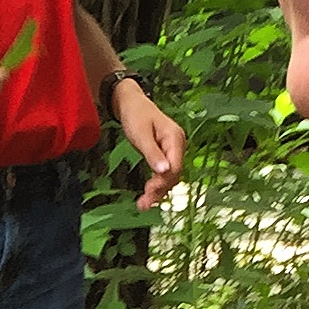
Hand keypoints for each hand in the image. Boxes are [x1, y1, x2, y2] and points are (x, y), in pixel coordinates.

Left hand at [117, 85, 187, 211]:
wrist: (131, 104)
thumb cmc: (136, 115)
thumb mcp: (141, 135)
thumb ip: (152, 153)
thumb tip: (164, 171)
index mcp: (175, 138)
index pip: (175, 166)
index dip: (164, 181)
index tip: (149, 191)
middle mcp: (177, 144)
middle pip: (174, 174)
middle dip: (160, 190)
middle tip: (144, 204)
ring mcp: (172, 149)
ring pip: (170, 175)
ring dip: (158, 191)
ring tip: (143, 204)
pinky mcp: (165, 154)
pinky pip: (164, 172)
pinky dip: (157, 183)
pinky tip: (148, 194)